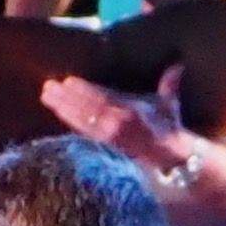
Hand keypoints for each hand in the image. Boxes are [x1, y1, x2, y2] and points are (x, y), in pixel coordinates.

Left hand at [37, 75, 178, 166]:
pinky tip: (59, 116)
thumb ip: (170, 84)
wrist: (172, 160)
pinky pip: (84, 136)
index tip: (67, 80)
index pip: (102, 97)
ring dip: (63, 109)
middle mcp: (118, 123)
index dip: (83, 89)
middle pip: (87, 108)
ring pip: (82, 122)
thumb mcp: (169, 105)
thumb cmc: (168, 129)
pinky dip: (70, 125)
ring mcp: (110, 138)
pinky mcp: (106, 150)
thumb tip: (177, 65)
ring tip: (47, 98)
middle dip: (66, 97)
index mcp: (131, 110)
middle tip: (48, 88)